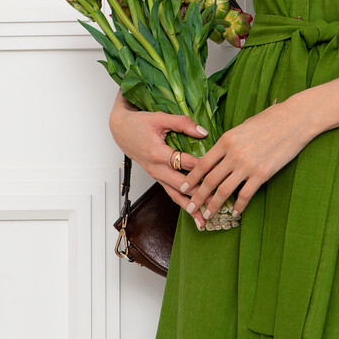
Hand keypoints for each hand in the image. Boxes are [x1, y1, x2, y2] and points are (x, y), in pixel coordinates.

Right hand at [109, 89, 209, 228]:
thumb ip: (183, 124)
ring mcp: (156, 175)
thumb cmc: (140, 123)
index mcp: (157, 153)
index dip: (201, 167)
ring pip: (175, 195)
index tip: (217, 172)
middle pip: (180, 185)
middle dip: (198, 195)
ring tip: (204, 220)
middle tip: (216, 203)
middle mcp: (156, 168)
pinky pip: (171, 193)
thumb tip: (204, 132)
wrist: (121, 130)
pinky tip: (193, 213)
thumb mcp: (161, 118)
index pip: (183, 163)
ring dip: (190, 208)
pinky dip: (183, 204)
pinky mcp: (157, 178)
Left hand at [179, 92, 316, 222]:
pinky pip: (246, 194)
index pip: (203, 163)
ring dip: (214, 204)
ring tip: (207, 214)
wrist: (295, 119)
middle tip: (190, 206)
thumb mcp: (244, 125)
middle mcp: (233, 154)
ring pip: (224, 190)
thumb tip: (221, 152)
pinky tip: (235, 211)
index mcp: (227, 140)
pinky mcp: (263, 174)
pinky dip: (239, 205)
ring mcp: (248, 165)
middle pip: (210, 180)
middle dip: (198, 196)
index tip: (184, 187)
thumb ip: (231, 141)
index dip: (192, 178)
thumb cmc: (272, 118)